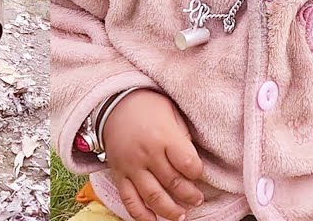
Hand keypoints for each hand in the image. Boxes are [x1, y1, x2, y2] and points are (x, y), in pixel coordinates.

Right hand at [102, 89, 204, 220]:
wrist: (113, 102)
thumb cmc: (147, 106)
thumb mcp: (171, 113)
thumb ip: (182, 139)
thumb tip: (192, 165)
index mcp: (163, 136)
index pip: (188, 164)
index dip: (198, 173)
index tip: (199, 174)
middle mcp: (147, 154)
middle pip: (173, 183)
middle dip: (190, 196)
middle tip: (197, 199)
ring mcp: (131, 166)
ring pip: (153, 197)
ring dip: (170, 211)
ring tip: (181, 215)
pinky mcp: (119, 174)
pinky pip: (129, 200)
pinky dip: (141, 215)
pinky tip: (154, 220)